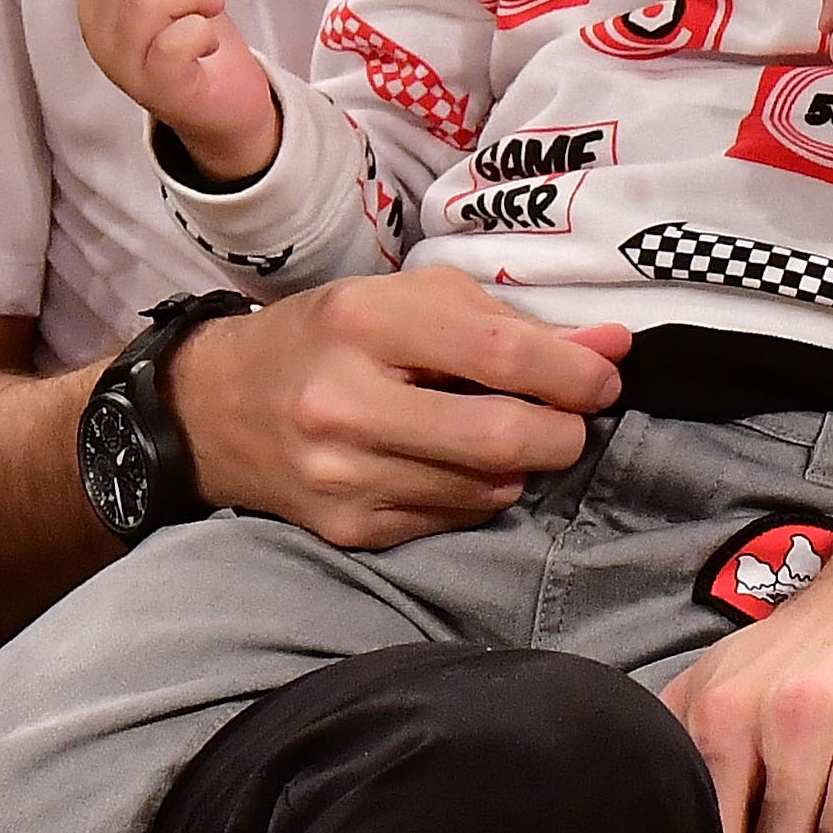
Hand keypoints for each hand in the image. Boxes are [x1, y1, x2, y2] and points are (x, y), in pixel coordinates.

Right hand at [79, 0, 277, 181]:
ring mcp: (125, 66)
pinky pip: (172, 45)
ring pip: (146, 2)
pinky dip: (201, 31)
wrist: (221, 103)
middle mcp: (99, 35)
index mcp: (95, 2)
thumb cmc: (190, 39)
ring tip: (211, 3)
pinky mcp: (160, 91)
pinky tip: (209, 38)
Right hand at [167, 270, 618, 546]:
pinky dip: (476, 493)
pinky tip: (450, 465)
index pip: (504, 355)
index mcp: (363, 323)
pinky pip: (454, 519)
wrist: (218, 407)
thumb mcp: (406, 303)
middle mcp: (345, 403)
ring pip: (489, 488)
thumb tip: (614, 348)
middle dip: (563, 433)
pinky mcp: (348, 528)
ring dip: (520, 464)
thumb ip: (510, 324)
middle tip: (569, 419)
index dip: (575, 372)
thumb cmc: (328, 339)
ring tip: (497, 434)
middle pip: (504, 438)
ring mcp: (344, 475)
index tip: (602, 377)